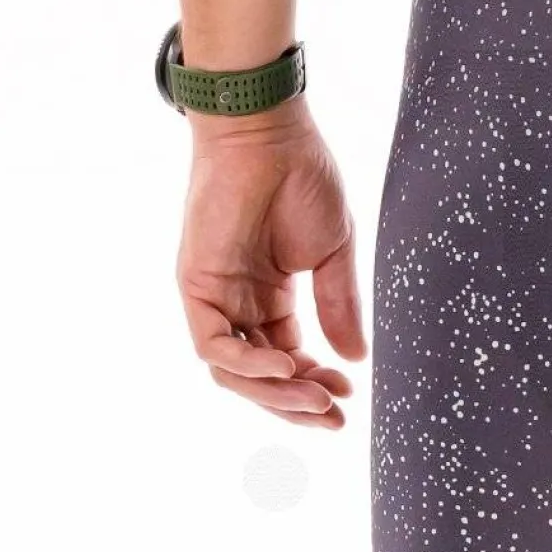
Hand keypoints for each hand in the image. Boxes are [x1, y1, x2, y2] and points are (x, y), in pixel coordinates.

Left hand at [176, 101, 364, 428]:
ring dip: (275, 396)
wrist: (268, 132)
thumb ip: (339, 307)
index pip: (288, 363)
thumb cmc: (301, 179)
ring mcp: (215, 298)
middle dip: (297, 406)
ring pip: (234, 374)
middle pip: (260, 379)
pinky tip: (286, 370)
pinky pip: (213, 347)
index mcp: (270, 300)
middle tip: (334, 420)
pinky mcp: (196, 287)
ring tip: (316, 401)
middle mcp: (239, 305)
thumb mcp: (332, 254)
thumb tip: (355, 361)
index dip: (316, 386)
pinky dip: (247, 368)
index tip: (349, 397)